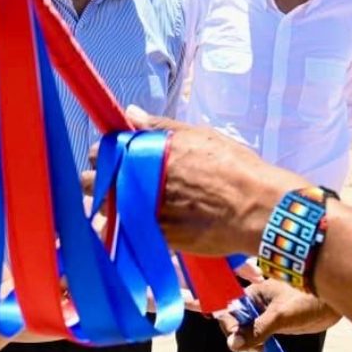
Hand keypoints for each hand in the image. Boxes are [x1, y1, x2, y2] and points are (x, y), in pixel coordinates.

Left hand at [83, 106, 309, 255]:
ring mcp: (144, 213)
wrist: (257, 209)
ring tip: (127, 205)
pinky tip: (138, 225)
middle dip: (99, 181)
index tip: (114, 158)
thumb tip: (130, 113)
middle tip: (116, 182)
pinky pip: (125, 234)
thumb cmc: (234, 167)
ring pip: (105, 211)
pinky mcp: (154, 238)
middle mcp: (140, 183)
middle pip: (95, 183)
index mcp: (148, 153)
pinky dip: (125, 229)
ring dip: (109, 207)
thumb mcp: (200, 137)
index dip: (107, 155)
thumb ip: (161, 126)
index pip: (104, 152)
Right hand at [215, 279, 341, 351]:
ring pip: (246, 331)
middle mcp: (256, 302)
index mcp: (253, 293)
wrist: (332, 304)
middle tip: (256, 347)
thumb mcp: (280, 317)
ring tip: (264, 348)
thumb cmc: (308, 301)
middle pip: (235, 322)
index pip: (229, 310)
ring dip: (250, 343)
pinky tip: (267, 349)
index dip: (230, 326)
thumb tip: (233, 344)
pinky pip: (258, 335)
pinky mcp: (274, 323)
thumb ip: (257, 330)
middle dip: (240, 337)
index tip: (238, 341)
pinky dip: (259, 344)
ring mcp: (264, 313)